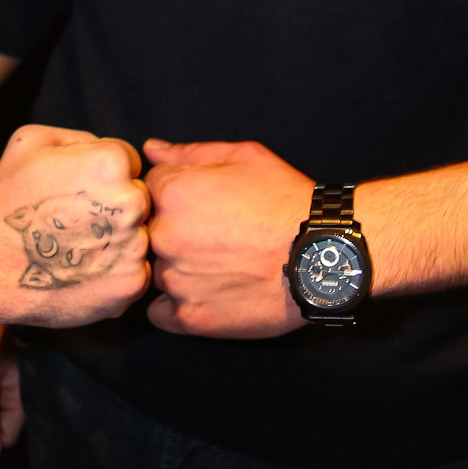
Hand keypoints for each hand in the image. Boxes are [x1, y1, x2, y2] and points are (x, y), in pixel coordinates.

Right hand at [0, 124, 151, 326]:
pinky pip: (136, 271)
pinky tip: (83, 271)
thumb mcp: (30, 141)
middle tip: (77, 222)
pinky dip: (115, 273)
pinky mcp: (132, 283)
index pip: (130, 162)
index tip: (77, 192)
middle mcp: (132, 202)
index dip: (102, 175)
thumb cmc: (6, 200)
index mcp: (112, 162)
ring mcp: (135, 245)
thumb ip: (79, 137)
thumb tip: (104, 148)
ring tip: (77, 248)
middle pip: (139, 199)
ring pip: (140, 236)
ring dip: (117, 241)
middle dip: (115, 207)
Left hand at [144, 138, 313, 336]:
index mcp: (171, 192)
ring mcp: (175, 280)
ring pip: (155, 272)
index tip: (200, 205)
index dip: (173, 196)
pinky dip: (177, 304)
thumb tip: (150, 150)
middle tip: (212, 237)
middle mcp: (163, 236)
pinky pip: (160, 312)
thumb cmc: (285, 200)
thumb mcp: (243, 157)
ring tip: (217, 266)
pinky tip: (207, 293)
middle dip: (172, 232)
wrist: (320, 255)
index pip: (147, 191)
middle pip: (148, 232)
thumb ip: (189, 153)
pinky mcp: (189, 317)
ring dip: (177, 268)